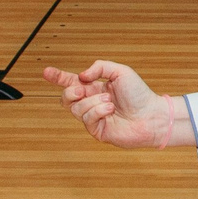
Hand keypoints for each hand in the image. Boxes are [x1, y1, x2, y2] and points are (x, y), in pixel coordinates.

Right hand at [42, 61, 193, 149]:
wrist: (151, 115)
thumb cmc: (139, 94)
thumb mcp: (120, 71)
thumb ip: (100, 68)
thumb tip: (81, 76)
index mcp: (95, 88)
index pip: (71, 82)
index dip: (58, 77)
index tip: (46, 72)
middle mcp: (92, 103)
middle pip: (66, 98)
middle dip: (69, 92)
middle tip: (82, 90)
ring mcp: (94, 118)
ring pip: (76, 108)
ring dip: (92, 102)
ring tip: (110, 101)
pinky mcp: (97, 130)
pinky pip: (87, 119)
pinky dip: (97, 111)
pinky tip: (110, 110)